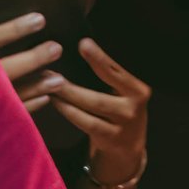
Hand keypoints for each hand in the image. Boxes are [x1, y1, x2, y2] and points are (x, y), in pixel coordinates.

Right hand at [0, 14, 62, 102]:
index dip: (15, 30)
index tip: (41, 20)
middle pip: (4, 67)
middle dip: (32, 60)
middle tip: (57, 48)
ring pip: (9, 93)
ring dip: (36, 87)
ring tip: (60, 79)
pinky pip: (6, 113)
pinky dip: (27, 107)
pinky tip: (46, 98)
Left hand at [27, 38, 151, 183]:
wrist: (129, 145)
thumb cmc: (120, 107)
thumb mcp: (124, 89)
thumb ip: (111, 72)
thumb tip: (83, 45)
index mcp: (139, 87)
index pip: (119, 69)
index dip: (101, 57)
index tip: (83, 43)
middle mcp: (135, 104)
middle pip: (108, 85)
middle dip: (81, 75)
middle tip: (57, 63)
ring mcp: (124, 123)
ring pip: (94, 104)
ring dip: (69, 93)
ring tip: (49, 81)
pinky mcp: (110, 138)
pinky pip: (86, 122)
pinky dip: (69, 110)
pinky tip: (56, 101)